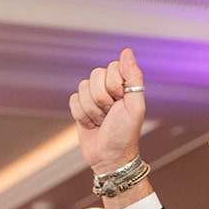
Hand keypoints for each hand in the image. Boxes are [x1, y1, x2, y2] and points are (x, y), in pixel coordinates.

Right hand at [69, 48, 145, 173]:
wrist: (109, 158)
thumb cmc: (125, 134)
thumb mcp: (135, 106)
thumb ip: (133, 77)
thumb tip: (127, 51)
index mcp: (123, 84)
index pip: (111, 67)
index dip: (114, 86)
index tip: (121, 102)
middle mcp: (108, 87)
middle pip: (95, 75)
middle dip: (102, 99)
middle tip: (110, 114)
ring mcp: (93, 97)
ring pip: (82, 88)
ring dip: (92, 109)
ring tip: (102, 121)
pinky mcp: (80, 107)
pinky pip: (73, 100)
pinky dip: (81, 115)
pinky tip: (91, 124)